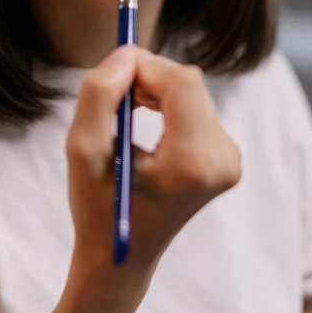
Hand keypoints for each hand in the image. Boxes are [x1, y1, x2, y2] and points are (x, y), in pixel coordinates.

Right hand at [65, 45, 241, 299]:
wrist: (122, 258)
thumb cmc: (97, 209)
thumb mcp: (82, 152)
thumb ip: (99, 96)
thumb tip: (126, 54)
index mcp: (192, 163)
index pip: (181, 82)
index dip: (145, 67)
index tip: (113, 78)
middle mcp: (222, 159)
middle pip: (188, 82)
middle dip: (149, 78)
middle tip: (116, 98)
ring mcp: (229, 160)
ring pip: (192, 89)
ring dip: (157, 89)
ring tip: (126, 114)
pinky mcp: (227, 156)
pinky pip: (198, 104)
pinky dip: (169, 101)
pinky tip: (147, 121)